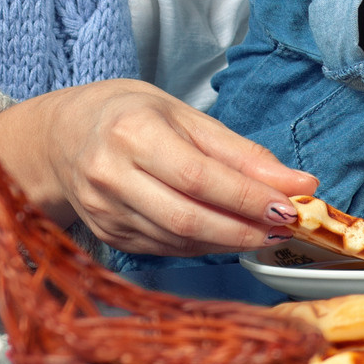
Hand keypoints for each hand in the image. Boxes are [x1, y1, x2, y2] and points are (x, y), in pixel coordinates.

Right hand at [0, 80, 317, 255]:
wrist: (65, 136)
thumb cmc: (132, 116)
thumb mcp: (187, 117)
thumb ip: (242, 153)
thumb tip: (299, 183)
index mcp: (130, 132)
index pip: (198, 176)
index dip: (247, 197)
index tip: (290, 205)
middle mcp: (109, 175)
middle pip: (186, 217)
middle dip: (243, 229)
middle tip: (285, 227)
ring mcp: (103, 212)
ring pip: (178, 239)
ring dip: (229, 241)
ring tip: (265, 230)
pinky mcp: (108, 236)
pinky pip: (166, 248)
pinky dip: (203, 245)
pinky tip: (226, 234)